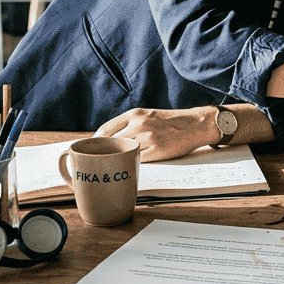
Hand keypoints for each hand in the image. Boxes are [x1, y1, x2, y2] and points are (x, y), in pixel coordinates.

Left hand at [94, 107, 215, 161]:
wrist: (195, 124)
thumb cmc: (170, 122)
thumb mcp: (148, 116)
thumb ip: (130, 125)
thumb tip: (109, 140)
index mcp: (134, 114)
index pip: (105, 129)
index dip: (94, 142)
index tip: (88, 151)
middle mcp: (139, 123)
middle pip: (111, 142)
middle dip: (101, 154)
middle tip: (94, 163)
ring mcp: (148, 137)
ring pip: (123, 152)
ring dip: (115, 161)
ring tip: (109, 168)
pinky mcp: (157, 149)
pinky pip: (137, 160)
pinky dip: (131, 164)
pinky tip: (128, 168)